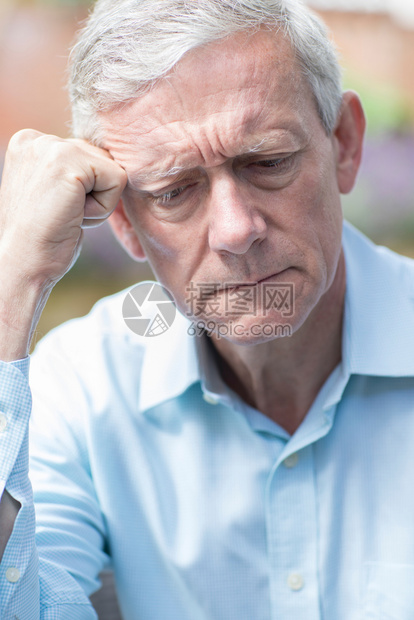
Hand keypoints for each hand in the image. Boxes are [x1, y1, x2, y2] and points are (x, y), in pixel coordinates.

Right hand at [0, 129, 127, 359]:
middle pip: (103, 160)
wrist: (21, 264)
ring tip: (66, 215)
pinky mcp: (69, 163)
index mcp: (30, 142)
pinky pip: (118, 180)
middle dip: (94, 195)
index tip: (55, 208)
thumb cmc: (40, 239)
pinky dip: (103, 208)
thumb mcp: (53, 192)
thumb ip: (72, 171)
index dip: (85, 191)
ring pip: (113, 170)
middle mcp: (37, 138)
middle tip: (62, 215)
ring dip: (99, 203)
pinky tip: (74, 216)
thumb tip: (108, 165)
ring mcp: (51, 147)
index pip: (89, 155)